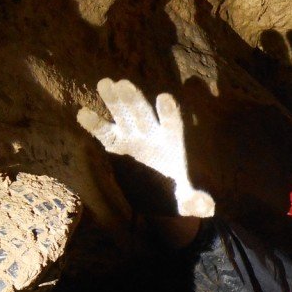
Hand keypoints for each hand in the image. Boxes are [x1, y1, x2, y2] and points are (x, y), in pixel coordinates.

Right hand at [78, 79, 214, 217]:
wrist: (157, 196)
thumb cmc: (175, 196)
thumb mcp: (187, 202)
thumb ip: (196, 202)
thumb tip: (208, 208)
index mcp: (172, 144)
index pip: (172, 125)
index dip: (168, 114)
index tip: (164, 99)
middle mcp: (152, 135)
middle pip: (143, 114)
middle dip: (134, 100)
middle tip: (124, 84)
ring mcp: (133, 137)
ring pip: (123, 116)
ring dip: (115, 101)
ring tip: (105, 83)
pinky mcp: (117, 145)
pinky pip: (104, 133)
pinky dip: (94, 124)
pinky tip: (82, 113)